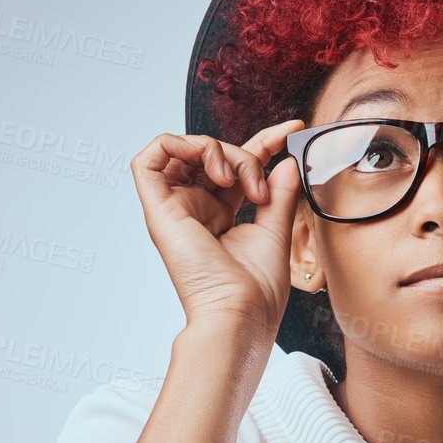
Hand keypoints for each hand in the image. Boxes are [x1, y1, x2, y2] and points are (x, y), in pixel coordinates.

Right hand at [131, 119, 305, 341]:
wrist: (240, 313)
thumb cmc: (256, 290)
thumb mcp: (276, 231)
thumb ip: (279, 194)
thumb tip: (284, 162)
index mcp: (219, 216)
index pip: (235, 166)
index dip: (263, 142)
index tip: (292, 129)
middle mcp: (194, 209)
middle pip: (215, 155)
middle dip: (246, 155)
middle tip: (262, 189)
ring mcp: (174, 209)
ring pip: (186, 151)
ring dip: (217, 151)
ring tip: (237, 182)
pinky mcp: (158, 210)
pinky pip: (149, 158)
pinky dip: (178, 144)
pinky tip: (210, 163)